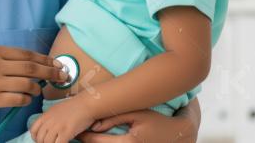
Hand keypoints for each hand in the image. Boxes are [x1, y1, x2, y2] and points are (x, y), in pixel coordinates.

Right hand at [0, 45, 67, 118]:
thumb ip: (7, 60)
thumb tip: (35, 64)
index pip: (27, 54)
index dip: (45, 59)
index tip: (57, 63)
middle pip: (31, 68)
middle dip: (50, 72)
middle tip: (62, 76)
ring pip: (27, 85)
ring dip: (38, 88)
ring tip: (39, 90)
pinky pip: (18, 99)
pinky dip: (27, 99)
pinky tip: (26, 99)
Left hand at [29, 96, 95, 142]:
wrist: (86, 104)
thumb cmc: (75, 107)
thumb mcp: (57, 110)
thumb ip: (50, 118)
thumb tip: (47, 127)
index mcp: (46, 115)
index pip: (33, 130)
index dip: (35, 138)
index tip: (41, 140)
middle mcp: (49, 121)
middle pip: (40, 138)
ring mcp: (57, 126)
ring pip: (47, 142)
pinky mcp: (66, 132)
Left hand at [74, 109, 197, 142]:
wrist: (178, 135)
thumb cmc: (158, 122)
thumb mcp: (137, 114)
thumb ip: (114, 118)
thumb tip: (94, 125)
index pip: (97, 141)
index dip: (84, 135)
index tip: (76, 128)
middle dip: (87, 141)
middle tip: (76, 133)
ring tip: (85, 137)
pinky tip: (99, 140)